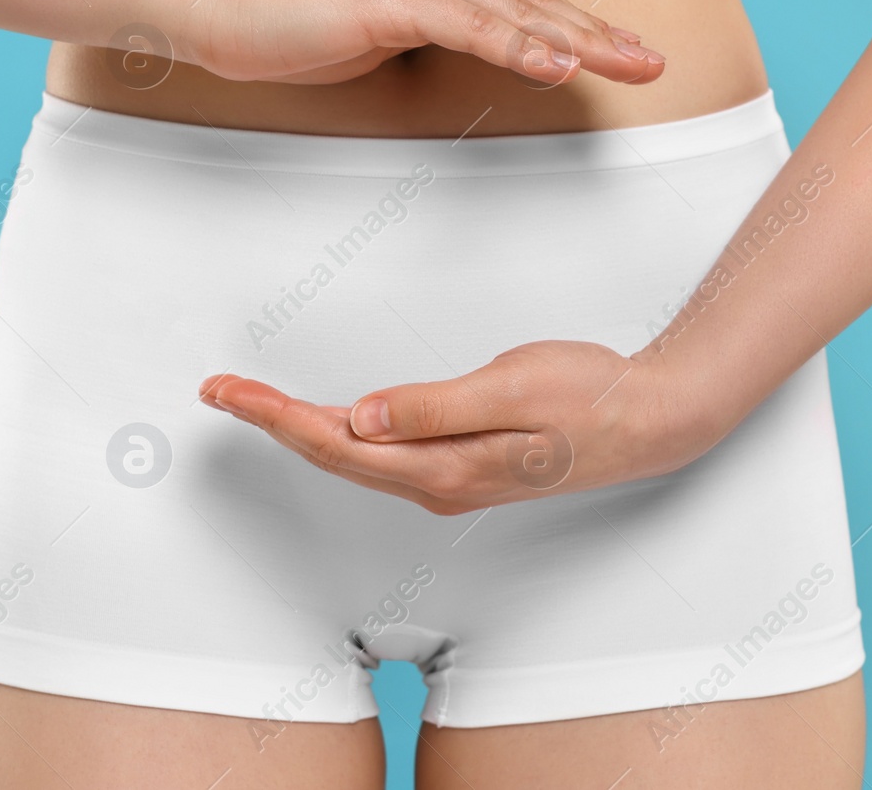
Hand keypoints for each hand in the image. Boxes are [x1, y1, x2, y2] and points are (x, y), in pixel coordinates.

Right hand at [169, 0, 663, 85]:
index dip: (573, 24)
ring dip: (577, 40)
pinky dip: (517, 44)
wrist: (211, 4)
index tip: (617, 49)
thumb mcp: (369, 28)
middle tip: (651, 60)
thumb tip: (456, 55)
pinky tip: (556, 64)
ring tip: (628, 63)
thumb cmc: (280, 23)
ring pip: (513, 9)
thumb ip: (420, 32)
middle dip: (597, 31)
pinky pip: (469, 24)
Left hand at [197, 340, 704, 514]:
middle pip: (331, 454)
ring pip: (353, 457)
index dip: (273, 417)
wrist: (651, 421)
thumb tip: (361, 417)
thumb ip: (434, 407)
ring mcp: (449, 479)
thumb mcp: (513, 388)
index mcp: (443, 466)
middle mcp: (438, 482)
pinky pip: (380, 456)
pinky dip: (338, 434)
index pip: (334, 443)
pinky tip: (324, 421)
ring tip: (253, 401)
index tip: (227, 391)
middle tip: (220, 389)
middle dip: (270, 422)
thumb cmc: (592, 399)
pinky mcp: (461, 465)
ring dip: (298, 429)